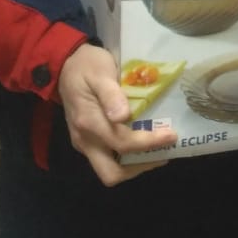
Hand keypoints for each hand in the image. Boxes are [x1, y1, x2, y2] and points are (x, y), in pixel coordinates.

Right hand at [57, 43, 174, 186]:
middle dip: (140, 167)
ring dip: (135, 164)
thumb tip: (123, 116)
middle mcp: (84, 139)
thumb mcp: (100, 73)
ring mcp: (84, 143)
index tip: (171, 136)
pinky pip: (108, 158)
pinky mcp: (88, 141)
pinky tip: (145, 143)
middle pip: (111, 173)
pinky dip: (128, 157)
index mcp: (88, 122)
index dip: (149, 143)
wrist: (65, 65)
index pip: (122, 144)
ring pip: (110, 170)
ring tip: (159, 149)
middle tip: (164, 152)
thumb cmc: (86, 66)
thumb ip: (110, 95)